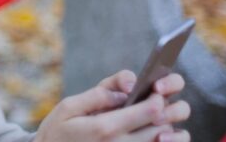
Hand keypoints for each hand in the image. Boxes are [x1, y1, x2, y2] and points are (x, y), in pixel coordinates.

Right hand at [33, 70, 190, 141]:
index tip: (154, 90)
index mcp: (105, 128)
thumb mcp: (68, 107)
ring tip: (158, 121)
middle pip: (162, 125)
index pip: (150, 110)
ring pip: (163, 140)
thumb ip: (97, 94)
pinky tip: (158, 136)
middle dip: (167, 110)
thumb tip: (126, 89)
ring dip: (167, 129)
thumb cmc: (58, 132)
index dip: (158, 96)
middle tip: (160, 102)